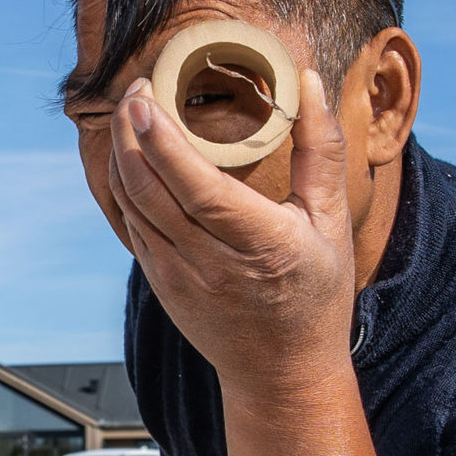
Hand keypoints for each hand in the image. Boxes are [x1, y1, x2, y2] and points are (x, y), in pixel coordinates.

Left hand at [106, 68, 356, 397]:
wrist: (282, 373)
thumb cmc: (316, 292)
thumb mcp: (332, 222)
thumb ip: (321, 151)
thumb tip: (311, 82)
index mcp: (262, 245)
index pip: (199, 190)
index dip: (165, 144)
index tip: (146, 99)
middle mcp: (211, 264)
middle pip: (152, 190)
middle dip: (133, 132)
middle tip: (136, 87)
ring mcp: (178, 277)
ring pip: (132, 205)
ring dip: (122, 154)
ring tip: (130, 111)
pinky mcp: (160, 283)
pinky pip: (131, 224)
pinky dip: (125, 185)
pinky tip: (132, 154)